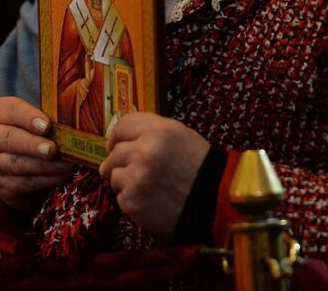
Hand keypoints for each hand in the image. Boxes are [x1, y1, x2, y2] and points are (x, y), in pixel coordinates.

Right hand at [0, 96, 74, 209]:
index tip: (46, 125)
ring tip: (65, 165)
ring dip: (43, 167)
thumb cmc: (34, 129)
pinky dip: (43, 181)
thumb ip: (49, 119)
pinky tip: (60, 177)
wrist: (19, 154)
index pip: (11, 110)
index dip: (29, 117)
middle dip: (33, 145)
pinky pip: (21, 184)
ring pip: (15, 165)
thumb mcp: (37, 117)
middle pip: (9, 139)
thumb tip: (72, 126)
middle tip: (53, 149)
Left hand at [99, 113, 209, 238]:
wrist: (213, 202)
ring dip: (124, 179)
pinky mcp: (132, 202)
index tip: (116, 143)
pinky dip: (130, 198)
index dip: (117, 135)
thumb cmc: (199, 166)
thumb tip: (121, 138)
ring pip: (113, 175)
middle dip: (118, 159)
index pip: (122, 126)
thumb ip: (151, 131)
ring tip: (143, 184)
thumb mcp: (181, 135)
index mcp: (159, 131)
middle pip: (114, 151)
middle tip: (128, 167)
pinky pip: (120, 196)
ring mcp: (136, 178)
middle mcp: (144, 151)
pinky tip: (148, 198)